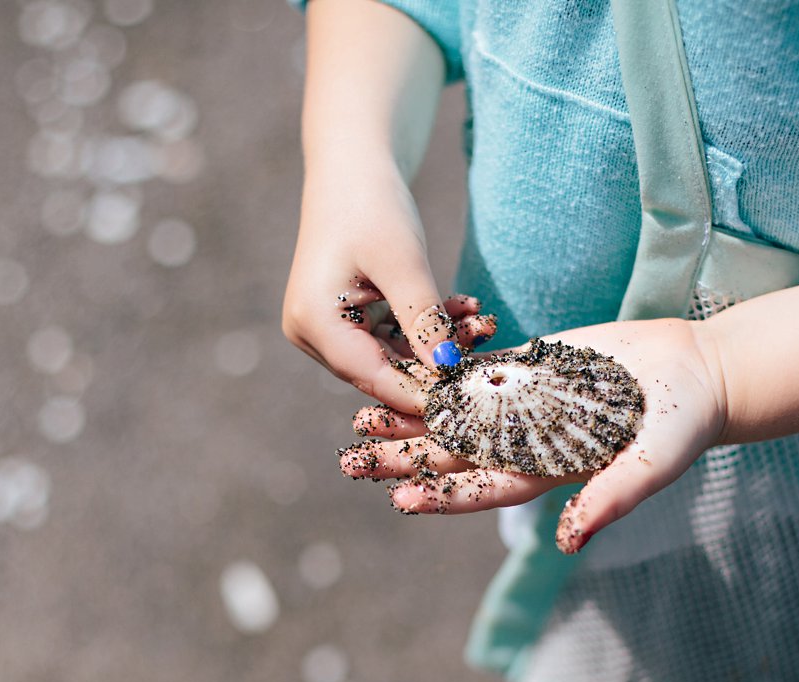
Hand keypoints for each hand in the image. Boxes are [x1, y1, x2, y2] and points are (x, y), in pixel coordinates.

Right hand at [282, 158, 493, 412]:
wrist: (352, 165)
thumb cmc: (371, 203)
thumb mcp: (403, 262)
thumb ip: (424, 320)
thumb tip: (448, 371)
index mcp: (313, 323)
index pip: (373, 377)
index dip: (422, 393)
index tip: (468, 399)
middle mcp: (312, 334)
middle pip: (383, 372)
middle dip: (437, 366)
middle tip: (486, 356)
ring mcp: (328, 328)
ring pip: (394, 357)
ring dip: (439, 344)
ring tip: (481, 323)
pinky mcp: (348, 319)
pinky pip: (394, 338)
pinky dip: (428, 329)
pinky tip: (464, 311)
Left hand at [338, 317, 728, 553]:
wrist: (698, 374)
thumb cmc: (680, 428)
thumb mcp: (648, 467)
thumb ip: (610, 499)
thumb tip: (570, 540)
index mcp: (551, 473)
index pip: (485, 489)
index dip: (443, 495)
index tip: (400, 496)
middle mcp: (529, 442)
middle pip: (456, 455)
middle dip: (406, 457)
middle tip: (353, 455)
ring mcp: (527, 404)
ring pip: (456, 413)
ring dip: (411, 416)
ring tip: (361, 415)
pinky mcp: (534, 366)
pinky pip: (478, 370)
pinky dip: (440, 372)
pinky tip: (400, 368)